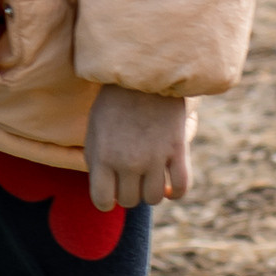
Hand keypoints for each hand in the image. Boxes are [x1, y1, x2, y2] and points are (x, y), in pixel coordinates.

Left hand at [83, 88, 195, 212]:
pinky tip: (171, 187)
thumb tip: (106, 191)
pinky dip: (177, 192)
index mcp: (103, 157)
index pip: (103, 200)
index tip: (111, 194)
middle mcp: (128, 162)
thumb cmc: (113, 103)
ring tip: (148, 178)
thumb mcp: (94, 130)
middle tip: (130, 178)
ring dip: (151, 192)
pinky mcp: (177, 150)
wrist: (141, 75)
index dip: (106, 201)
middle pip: (130, 200)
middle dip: (129, 192)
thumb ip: (96, 161)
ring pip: (155, 198)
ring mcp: (154, 157)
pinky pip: (182, 187)